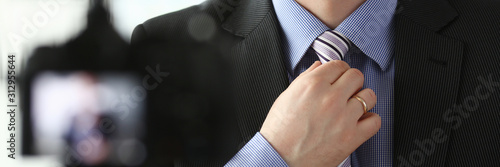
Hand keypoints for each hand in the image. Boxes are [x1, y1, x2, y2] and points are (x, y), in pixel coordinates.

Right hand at [260, 60, 380, 165]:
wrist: (280, 159)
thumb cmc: (279, 132)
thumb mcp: (286, 97)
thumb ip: (305, 78)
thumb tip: (319, 67)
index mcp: (312, 85)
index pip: (338, 65)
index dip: (339, 71)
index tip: (338, 77)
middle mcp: (330, 98)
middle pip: (356, 76)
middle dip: (351, 82)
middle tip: (345, 91)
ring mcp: (343, 117)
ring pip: (369, 96)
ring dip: (362, 100)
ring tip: (352, 107)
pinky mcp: (352, 137)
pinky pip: (375, 120)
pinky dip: (369, 120)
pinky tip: (358, 122)